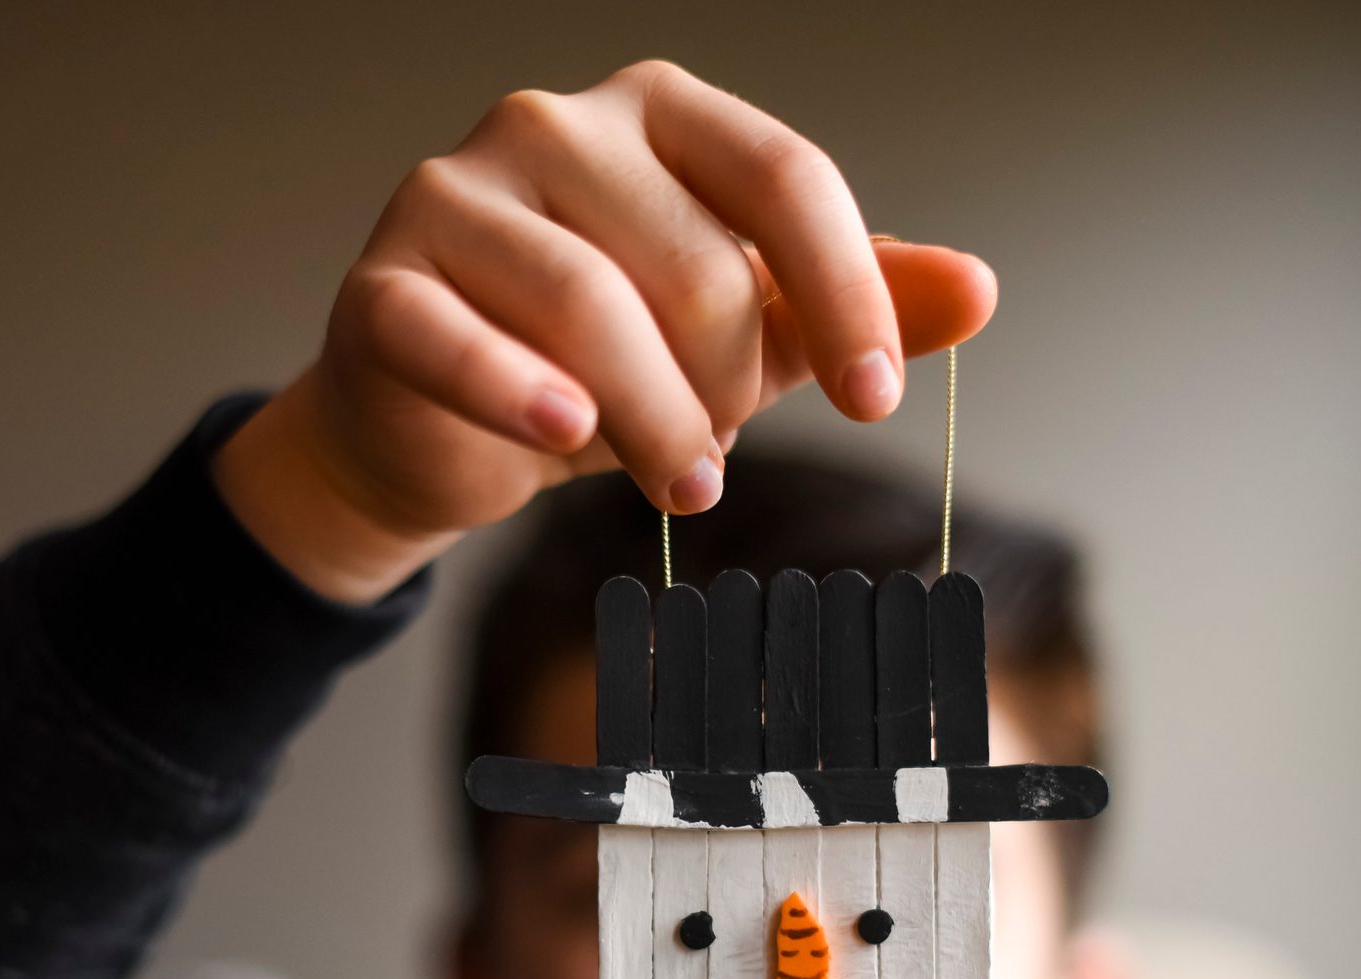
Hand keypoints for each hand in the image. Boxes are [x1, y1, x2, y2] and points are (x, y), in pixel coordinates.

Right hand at [217, 60, 998, 601]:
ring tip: (678, 484)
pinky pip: (461, 342)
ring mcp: (455, 196)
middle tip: (715, 460)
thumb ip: (841, 303)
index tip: (878, 400)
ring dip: (654, 419)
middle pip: (695, 262)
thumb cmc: (596, 363)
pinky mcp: (383, 287)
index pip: (782, 175)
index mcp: (655, 110)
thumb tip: (977, 290)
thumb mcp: (739, 332)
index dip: (846, 294)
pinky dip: (521, 394)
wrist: (437, 421)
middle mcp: (552, 124)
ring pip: (590, 307)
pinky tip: (565, 436)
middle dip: (729, 387)